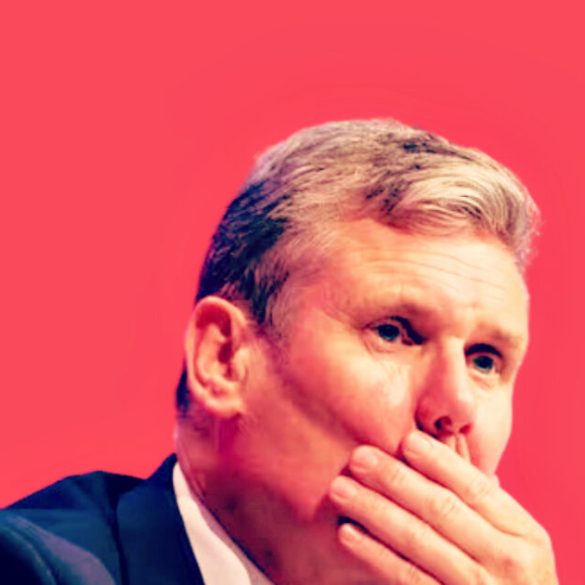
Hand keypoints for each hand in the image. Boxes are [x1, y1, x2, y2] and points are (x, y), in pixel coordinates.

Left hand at [328, 431, 557, 584]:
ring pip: (419, 541)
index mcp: (526, 535)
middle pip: (442, 509)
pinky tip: (348, 533)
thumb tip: (446, 438)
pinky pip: (407, 578)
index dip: (439, 462)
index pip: (475, 488)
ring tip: (341, 489)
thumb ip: (478, 499)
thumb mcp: (510, 540)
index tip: (405, 439)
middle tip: (358, 457)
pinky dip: (375, 554)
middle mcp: (510, 563)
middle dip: (395, 479)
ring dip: (374, 511)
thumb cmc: (504, 579)